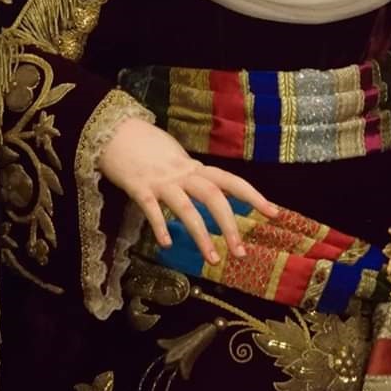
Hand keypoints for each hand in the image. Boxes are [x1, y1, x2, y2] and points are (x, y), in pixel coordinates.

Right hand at [98, 116, 278, 265]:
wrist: (115, 131)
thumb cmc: (148, 146)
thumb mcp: (176, 159)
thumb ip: (193, 176)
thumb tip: (212, 193)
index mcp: (195, 168)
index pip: (231, 181)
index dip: (254, 196)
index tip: (274, 213)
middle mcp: (182, 173)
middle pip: (214, 197)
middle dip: (230, 226)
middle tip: (242, 253)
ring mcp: (161, 181)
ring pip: (187, 209)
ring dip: (202, 236)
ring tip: (213, 260)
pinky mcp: (138, 188)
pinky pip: (151, 209)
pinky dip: (160, 226)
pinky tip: (166, 244)